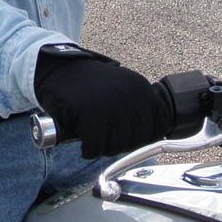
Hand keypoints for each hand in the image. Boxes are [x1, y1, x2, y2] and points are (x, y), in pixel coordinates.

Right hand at [34, 45, 173, 158]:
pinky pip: (95, 146)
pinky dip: (89, 151)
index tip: (130, 139)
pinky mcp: (90, 113)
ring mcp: (111, 104)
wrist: (61, 70)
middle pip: (137, 141)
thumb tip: (154, 137)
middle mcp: (132, 95)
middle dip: (120, 146)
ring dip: (103, 150)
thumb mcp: (123, 88)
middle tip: (106, 141)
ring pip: (116, 146)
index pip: (160, 124)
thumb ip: (139, 107)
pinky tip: (85, 145)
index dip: (146, 138)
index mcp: (142, 89)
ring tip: (95, 141)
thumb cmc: (91, 86)